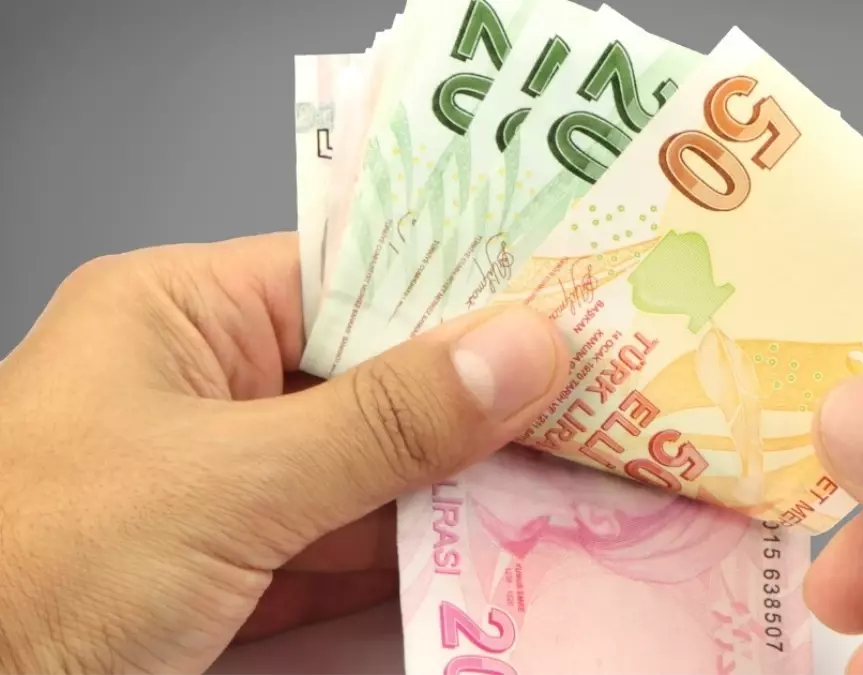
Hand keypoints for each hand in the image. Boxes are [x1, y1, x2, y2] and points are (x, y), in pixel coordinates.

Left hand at [0, 233, 567, 673]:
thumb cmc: (41, 569)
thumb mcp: (231, 482)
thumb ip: (388, 420)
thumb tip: (525, 350)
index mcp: (179, 317)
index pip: (347, 273)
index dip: (456, 284)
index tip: (563, 295)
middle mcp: (206, 387)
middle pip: (371, 374)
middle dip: (475, 391)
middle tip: (596, 387)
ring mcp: (226, 485)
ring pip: (371, 465)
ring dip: (461, 477)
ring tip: (578, 462)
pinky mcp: (239, 569)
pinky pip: (351, 543)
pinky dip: (421, 551)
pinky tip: (503, 539)